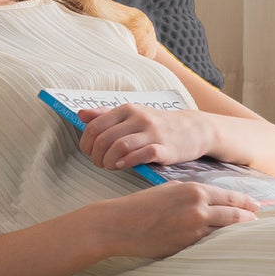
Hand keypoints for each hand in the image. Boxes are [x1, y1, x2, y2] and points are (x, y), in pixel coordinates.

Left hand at [77, 103, 213, 170]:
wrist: (194, 129)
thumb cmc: (158, 124)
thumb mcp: (131, 114)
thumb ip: (105, 115)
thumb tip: (80, 115)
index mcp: (127, 109)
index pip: (94, 126)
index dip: (87, 144)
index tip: (91, 153)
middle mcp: (139, 118)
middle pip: (104, 139)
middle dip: (96, 156)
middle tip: (101, 163)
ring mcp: (153, 133)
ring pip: (119, 147)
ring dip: (109, 162)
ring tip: (111, 166)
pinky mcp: (166, 149)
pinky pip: (142, 155)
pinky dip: (128, 162)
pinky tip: (124, 166)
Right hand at [98, 181, 259, 258]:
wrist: (119, 224)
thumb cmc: (141, 206)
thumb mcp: (169, 190)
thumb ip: (191, 194)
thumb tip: (209, 200)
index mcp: (194, 190)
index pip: (231, 197)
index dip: (246, 203)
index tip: (256, 207)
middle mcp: (198, 208)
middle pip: (235, 215)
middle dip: (249, 219)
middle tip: (258, 222)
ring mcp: (194, 229)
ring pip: (226, 231)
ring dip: (238, 233)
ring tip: (248, 235)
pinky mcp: (186, 246)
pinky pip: (210, 245)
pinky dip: (221, 244)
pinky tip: (227, 245)